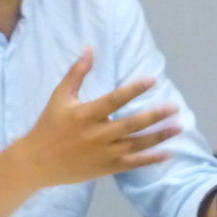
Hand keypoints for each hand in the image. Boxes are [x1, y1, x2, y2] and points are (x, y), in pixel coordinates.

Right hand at [11, 48, 180, 186]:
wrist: (36, 163)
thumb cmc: (49, 125)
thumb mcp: (59, 96)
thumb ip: (77, 73)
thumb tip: (90, 48)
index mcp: (86, 114)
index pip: (115, 99)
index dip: (134, 89)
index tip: (153, 80)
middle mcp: (97, 134)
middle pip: (131, 124)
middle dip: (155, 116)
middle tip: (175, 107)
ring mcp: (103, 153)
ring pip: (136, 145)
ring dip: (159, 136)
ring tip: (179, 127)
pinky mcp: (106, 168)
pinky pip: (133, 164)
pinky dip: (151, 159)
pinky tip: (168, 153)